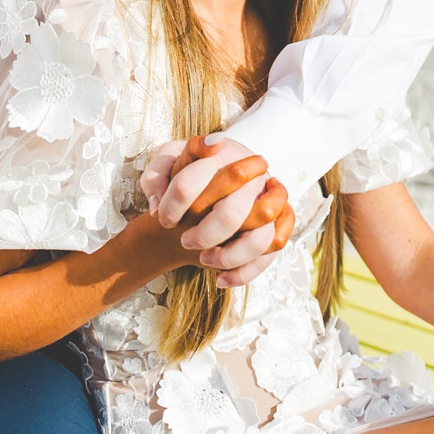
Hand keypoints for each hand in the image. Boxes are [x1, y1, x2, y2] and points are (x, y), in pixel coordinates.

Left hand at [142, 137, 295, 287]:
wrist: (216, 182)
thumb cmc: (189, 173)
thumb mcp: (168, 162)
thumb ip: (155, 175)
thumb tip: (156, 205)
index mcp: (222, 155)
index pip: (192, 182)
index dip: (171, 206)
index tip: (162, 218)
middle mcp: (253, 176)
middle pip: (231, 214)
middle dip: (203, 236)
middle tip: (185, 241)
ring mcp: (269, 199)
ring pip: (261, 236)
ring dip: (230, 256)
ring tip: (205, 260)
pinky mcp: (277, 221)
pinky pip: (273, 250)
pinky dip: (247, 271)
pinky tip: (221, 278)